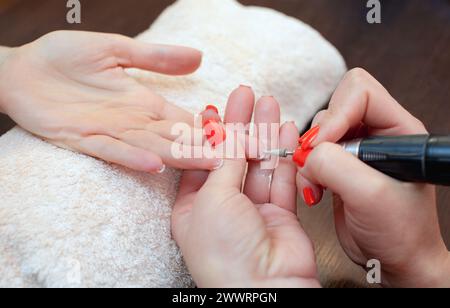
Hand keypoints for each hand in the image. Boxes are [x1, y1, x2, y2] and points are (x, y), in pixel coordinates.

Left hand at [0, 31, 220, 172]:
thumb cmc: (65, 57)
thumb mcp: (116, 48)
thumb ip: (156, 57)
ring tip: (207, 166)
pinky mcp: (84, 139)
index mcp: (144, 101)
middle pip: (175, 138)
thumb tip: (199, 57)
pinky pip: (113, 151)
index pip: (185, 117)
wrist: (20, 71)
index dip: (210, 127)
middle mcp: (134, 121)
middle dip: (204, 149)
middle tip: (236, 160)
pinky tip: (155, 165)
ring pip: (152, 148)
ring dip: (180, 158)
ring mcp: (111, 132)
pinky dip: (134, 158)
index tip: (238, 137)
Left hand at [172, 86, 319, 287]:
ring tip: (268, 102)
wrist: (264, 288)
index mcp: (193, 207)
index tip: (214, 107)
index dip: (208, 133)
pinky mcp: (279, 213)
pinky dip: (283, 153)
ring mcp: (252, 210)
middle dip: (239, 124)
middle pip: (231, 156)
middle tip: (245, 94)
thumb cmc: (223, 251)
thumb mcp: (213, 198)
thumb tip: (228, 134)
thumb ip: (225, 162)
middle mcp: (222, 207)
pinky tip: (284, 129)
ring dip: (263, 132)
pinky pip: (281, 177)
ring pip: (258, 162)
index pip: (200, 160)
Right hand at [296, 68, 449, 286]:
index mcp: (398, 129)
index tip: (322, 145)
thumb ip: (335, 165)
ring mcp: (357, 150)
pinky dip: (306, 170)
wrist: (394, 260)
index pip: (360, 92)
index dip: (336, 113)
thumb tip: (307, 152)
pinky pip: (312, 153)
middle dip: (320, 135)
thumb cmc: (401, 232)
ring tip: (317, 184)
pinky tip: (315, 190)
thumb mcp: (370, 196)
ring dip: (310, 157)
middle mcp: (377, 134)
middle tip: (315, 162)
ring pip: (319, 131)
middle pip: (336, 106)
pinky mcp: (340, 166)